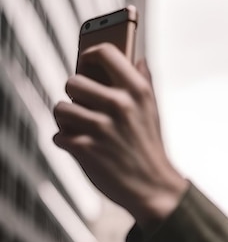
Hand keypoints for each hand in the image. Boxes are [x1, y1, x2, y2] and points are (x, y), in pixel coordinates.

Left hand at [53, 43, 187, 227]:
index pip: (105, 53)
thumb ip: (144, 83)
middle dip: (74, 98)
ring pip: (60, 109)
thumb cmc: (150, 149)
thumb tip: (139, 58)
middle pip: (72, 82)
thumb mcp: (153, 113)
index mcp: (138, 91)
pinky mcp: (86, 148)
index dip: (89, 55)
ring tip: (81, 130)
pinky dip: (67, 144)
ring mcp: (102, 127)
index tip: (86, 63)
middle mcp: (120, 105)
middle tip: (85, 110)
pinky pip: (58, 136)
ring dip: (66, 122)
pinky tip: (83, 150)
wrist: (155, 189)